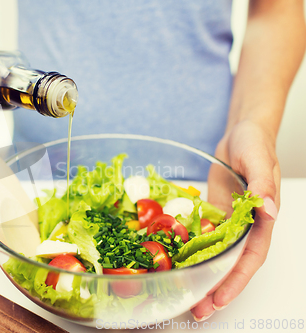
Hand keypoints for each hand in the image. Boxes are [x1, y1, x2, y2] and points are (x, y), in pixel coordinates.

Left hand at [191, 120, 279, 320]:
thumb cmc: (255, 144)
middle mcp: (246, 226)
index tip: (220, 299)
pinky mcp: (214, 215)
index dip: (236, 280)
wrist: (240, 134)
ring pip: (217, 255)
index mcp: (262, 219)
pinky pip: (203, 237)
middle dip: (218, 288)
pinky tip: (178, 263)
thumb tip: (270, 210)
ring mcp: (228, 222)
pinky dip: (193, 252)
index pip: (251, 257)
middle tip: (198, 310)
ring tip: (187, 296)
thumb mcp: (259, 160)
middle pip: (233, 264)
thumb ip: (263, 185)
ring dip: (204, 275)